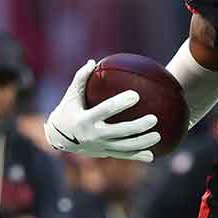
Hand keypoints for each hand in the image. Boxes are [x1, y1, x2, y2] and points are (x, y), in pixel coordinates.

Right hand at [43, 60, 159, 162]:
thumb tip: (93, 62)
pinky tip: (152, 156)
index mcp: (85, 119)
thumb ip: (81, 78)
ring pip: (124, 147)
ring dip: (142, 143)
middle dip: (137, 126)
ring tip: (158, 135)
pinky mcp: (104, 154)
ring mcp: (100, 147)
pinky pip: (123, 155)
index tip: (136, 95)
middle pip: (120, 132)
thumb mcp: (71, 96)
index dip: (121, 103)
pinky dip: (137, 156)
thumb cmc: (67, 111)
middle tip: (154, 118)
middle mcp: (93, 135)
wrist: (58, 139)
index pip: (106, 110)